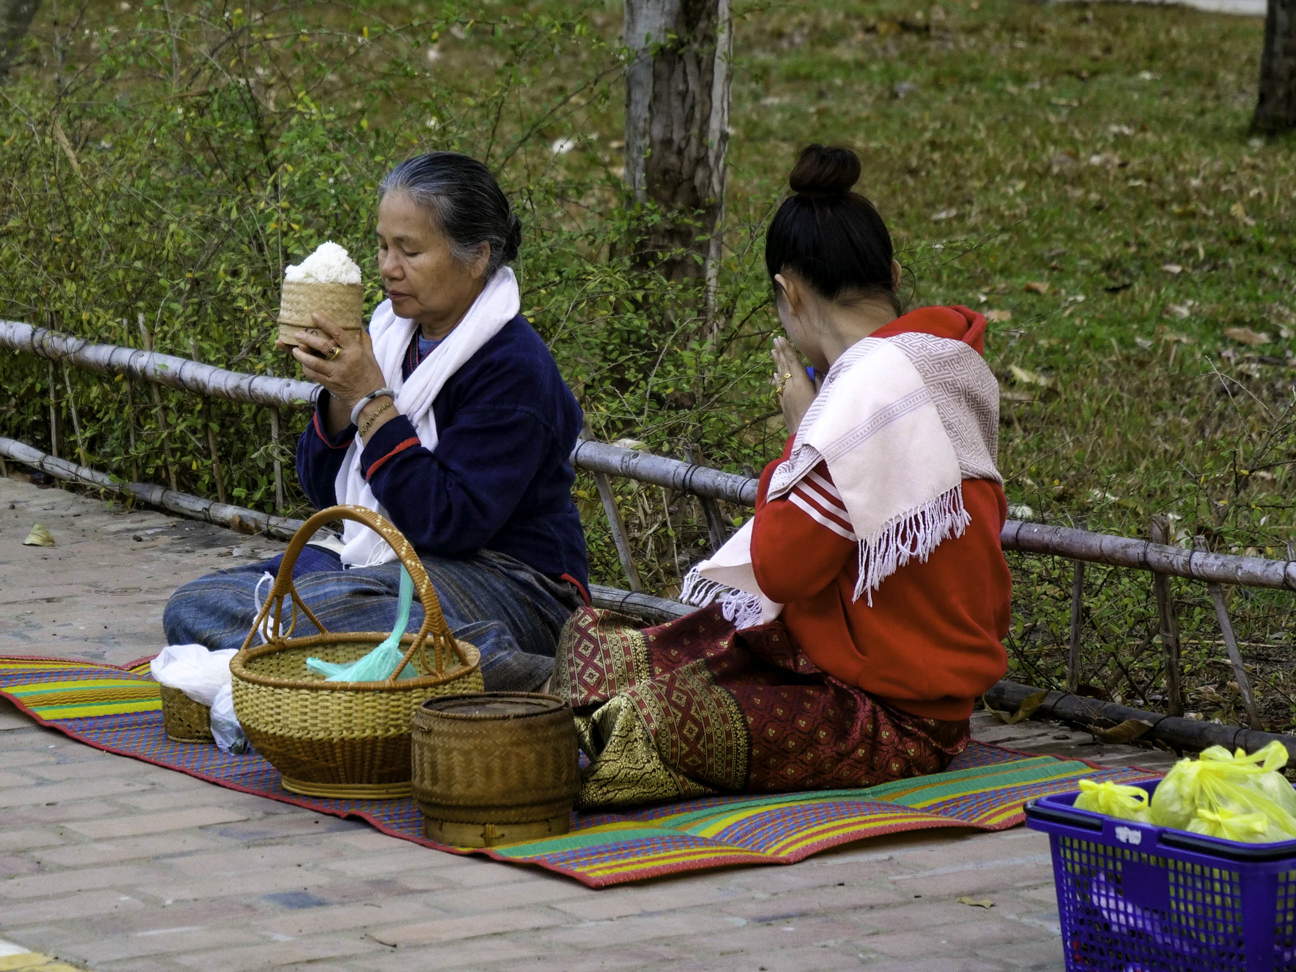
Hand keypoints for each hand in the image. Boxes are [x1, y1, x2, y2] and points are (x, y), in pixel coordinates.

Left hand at [292, 313, 387, 433]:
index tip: (314, 315)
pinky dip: (306, 368)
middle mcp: (345, 361)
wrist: (370, 399)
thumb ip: (364, 340)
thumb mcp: (370, 355)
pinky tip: (303, 364)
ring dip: (301, 355)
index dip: (325, 323)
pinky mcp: (330, 384)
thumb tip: (358, 325)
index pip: (338, 333)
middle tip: (298, 334)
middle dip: (307, 339)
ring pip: (313, 362)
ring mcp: (336, 373)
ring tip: (295, 350)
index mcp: (355, 351)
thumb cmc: (371, 376)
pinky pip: (313, 374)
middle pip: (322, 347)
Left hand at [772, 336, 814, 433]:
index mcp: (801, 383)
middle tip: (775, 340)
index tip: (780, 338)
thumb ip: (821, 382)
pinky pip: (779, 388)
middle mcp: (791, 388)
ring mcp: (786, 397)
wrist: (804, 439)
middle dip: (780, 352)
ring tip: (773, 352)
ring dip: (777, 364)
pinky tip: (774, 376)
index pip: (792, 362)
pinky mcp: (784, 405)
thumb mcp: (823, 398)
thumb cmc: (818, 417)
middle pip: (784, 367)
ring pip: (780, 377)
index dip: (787, 349)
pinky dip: (776, 380)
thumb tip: (818, 370)